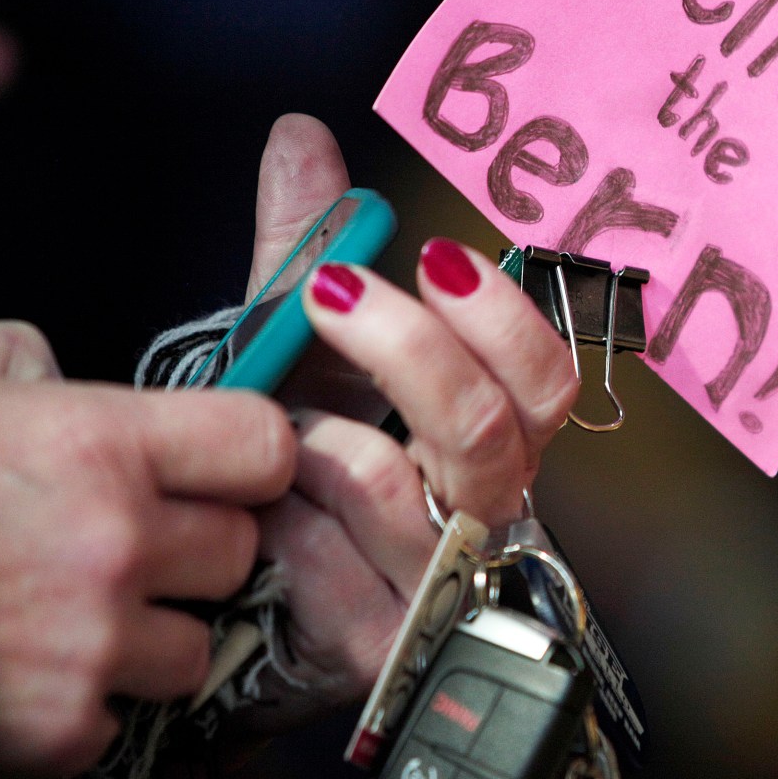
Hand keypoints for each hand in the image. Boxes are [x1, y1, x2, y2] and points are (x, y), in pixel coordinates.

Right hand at [0, 320, 295, 777]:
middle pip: (239, 552)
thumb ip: (30, 359)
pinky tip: (30, 667)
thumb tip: (82, 381)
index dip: (247, 458)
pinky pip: (124, 719)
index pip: (265, 446)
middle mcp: (111, 540)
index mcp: (97, 439)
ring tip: (69, 613)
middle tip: (123, 545)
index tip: (218, 470)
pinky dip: (88, 704)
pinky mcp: (50, 730)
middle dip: (194, 548)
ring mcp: (86, 644)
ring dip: (148, 636)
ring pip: (193, 646)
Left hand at [235, 114, 577, 732]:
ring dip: (310, 443)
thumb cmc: (287, 457)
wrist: (232, 587)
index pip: (546, 380)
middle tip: (325, 291)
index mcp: (487, 434)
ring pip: (393, 486)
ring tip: (269, 441)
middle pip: (488, 427)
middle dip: (403, 349)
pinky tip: (259, 522)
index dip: (501, 318)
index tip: (432, 254)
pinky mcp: (380, 646)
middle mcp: (483, 509)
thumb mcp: (297, 347)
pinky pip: (325, 565)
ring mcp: (437, 585)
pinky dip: (277, 525)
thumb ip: (309, 249)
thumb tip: (299, 132)